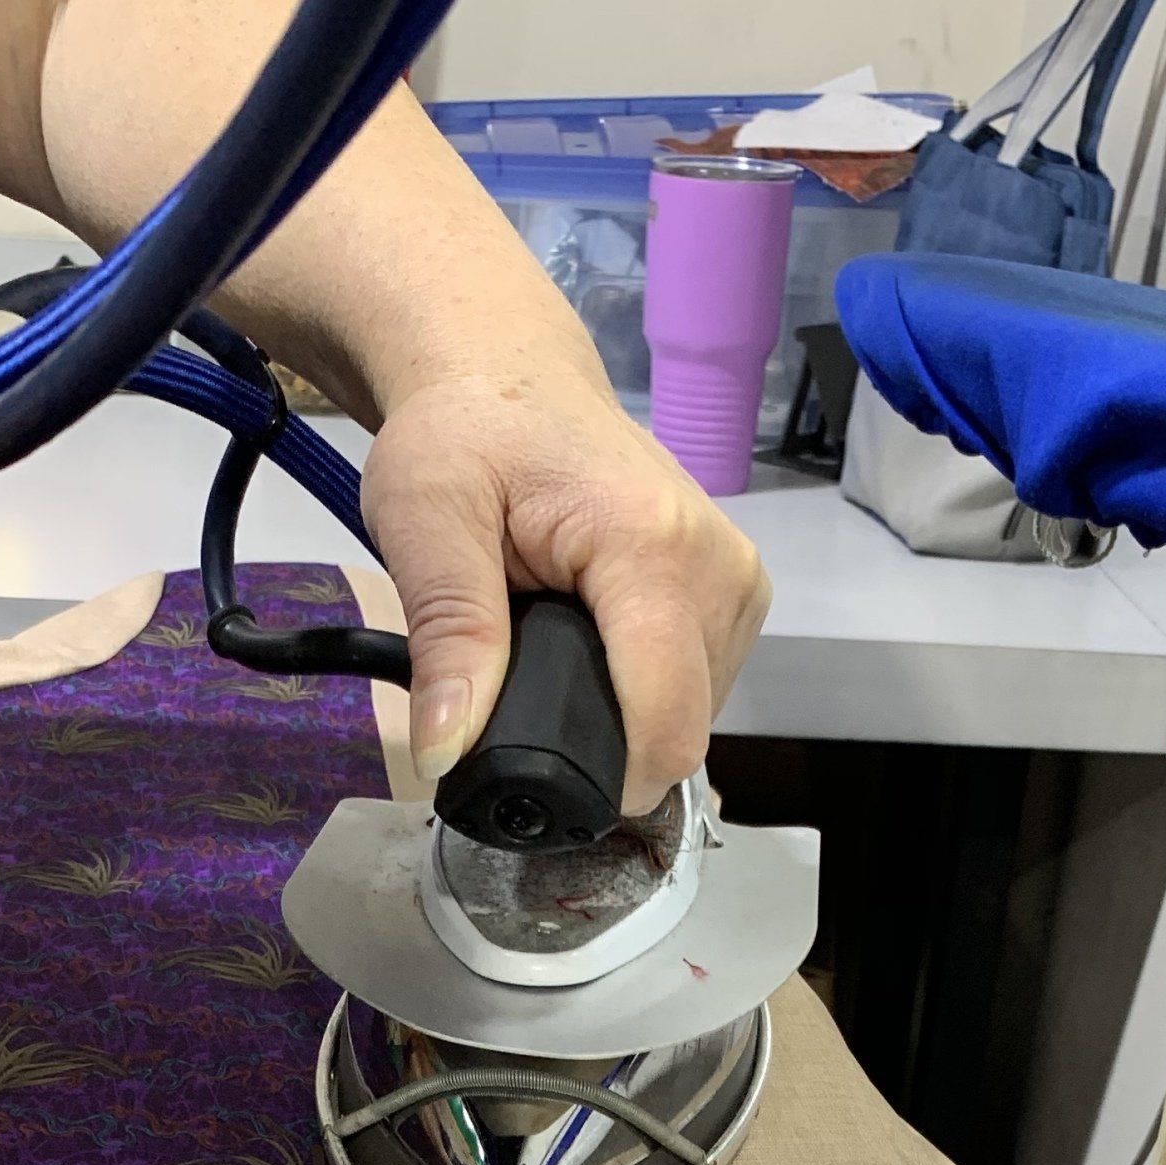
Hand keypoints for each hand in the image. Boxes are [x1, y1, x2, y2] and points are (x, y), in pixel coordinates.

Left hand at [361, 365, 769, 813]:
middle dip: (600, 746)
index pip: (667, 718)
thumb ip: (449, 637)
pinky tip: (587, 656)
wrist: (505, 373)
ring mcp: (739, 578)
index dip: (606, 780)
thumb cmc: (463, 433)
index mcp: (655, 548)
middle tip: (513, 706)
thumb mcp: (426, 521)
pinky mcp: (736, 589)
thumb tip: (445, 752)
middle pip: (683, 726)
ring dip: (620, 718)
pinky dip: (642, 690)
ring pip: (695, 713)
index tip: (537, 792)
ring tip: (545, 666)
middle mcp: (722, 566)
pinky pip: (699, 683)